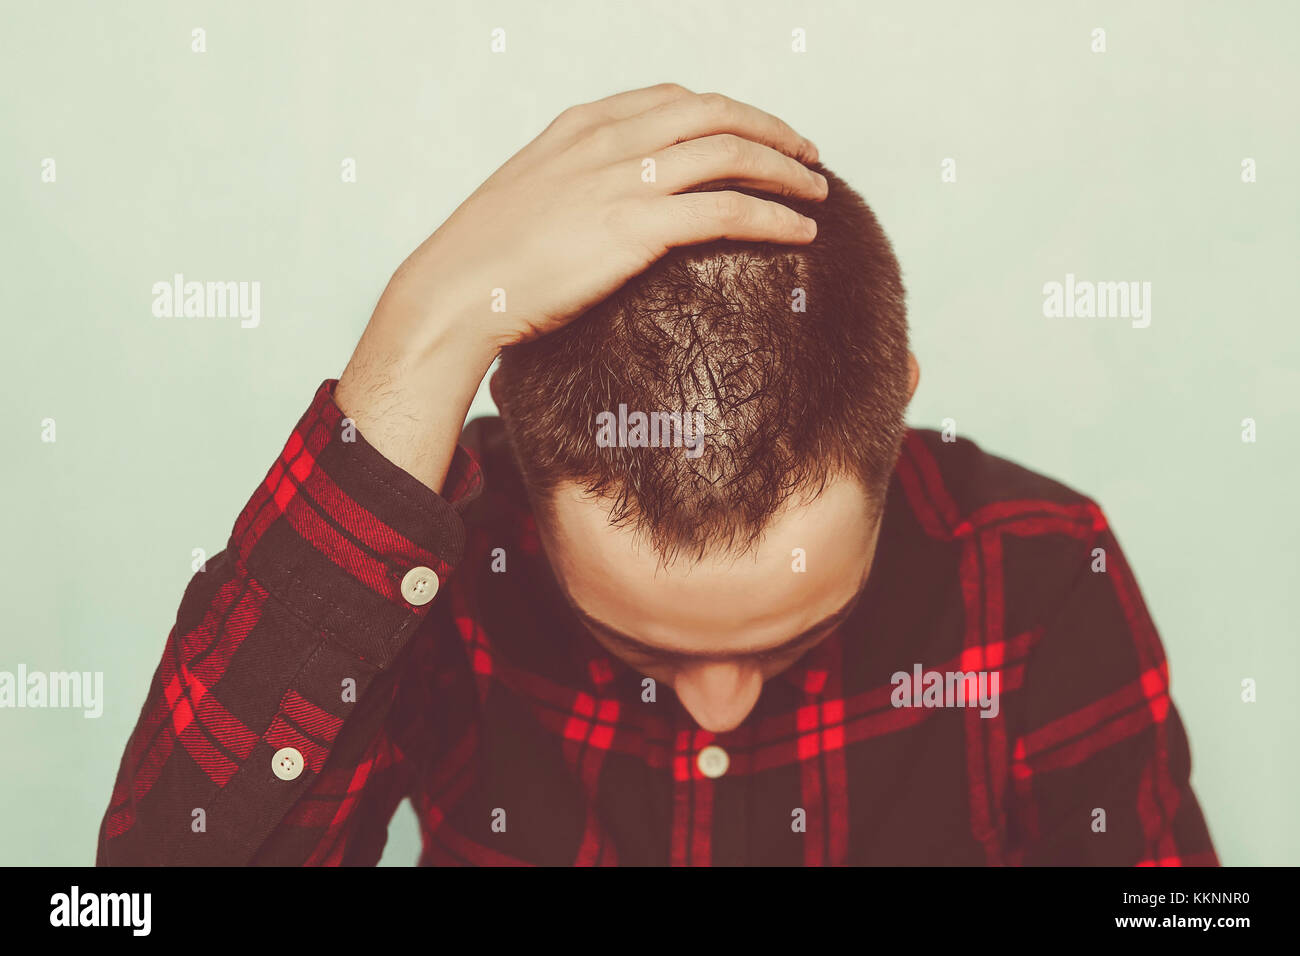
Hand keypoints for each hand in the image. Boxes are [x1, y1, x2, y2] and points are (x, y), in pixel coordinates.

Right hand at [337, 84, 825, 490]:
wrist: (455, 290)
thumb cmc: (485, 259)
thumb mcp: (530, 195)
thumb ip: (576, 182)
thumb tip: (607, 204)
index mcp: (582, 125)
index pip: (675, 98)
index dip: (729, 112)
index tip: (758, 133)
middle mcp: (608, 140)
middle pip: (715, 113)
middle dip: (772, 131)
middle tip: (807, 157)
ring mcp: (622, 180)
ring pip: (730, 153)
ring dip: (785, 171)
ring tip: (817, 194)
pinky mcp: (635, 228)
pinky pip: (726, 212)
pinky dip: (772, 218)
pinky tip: (798, 233)